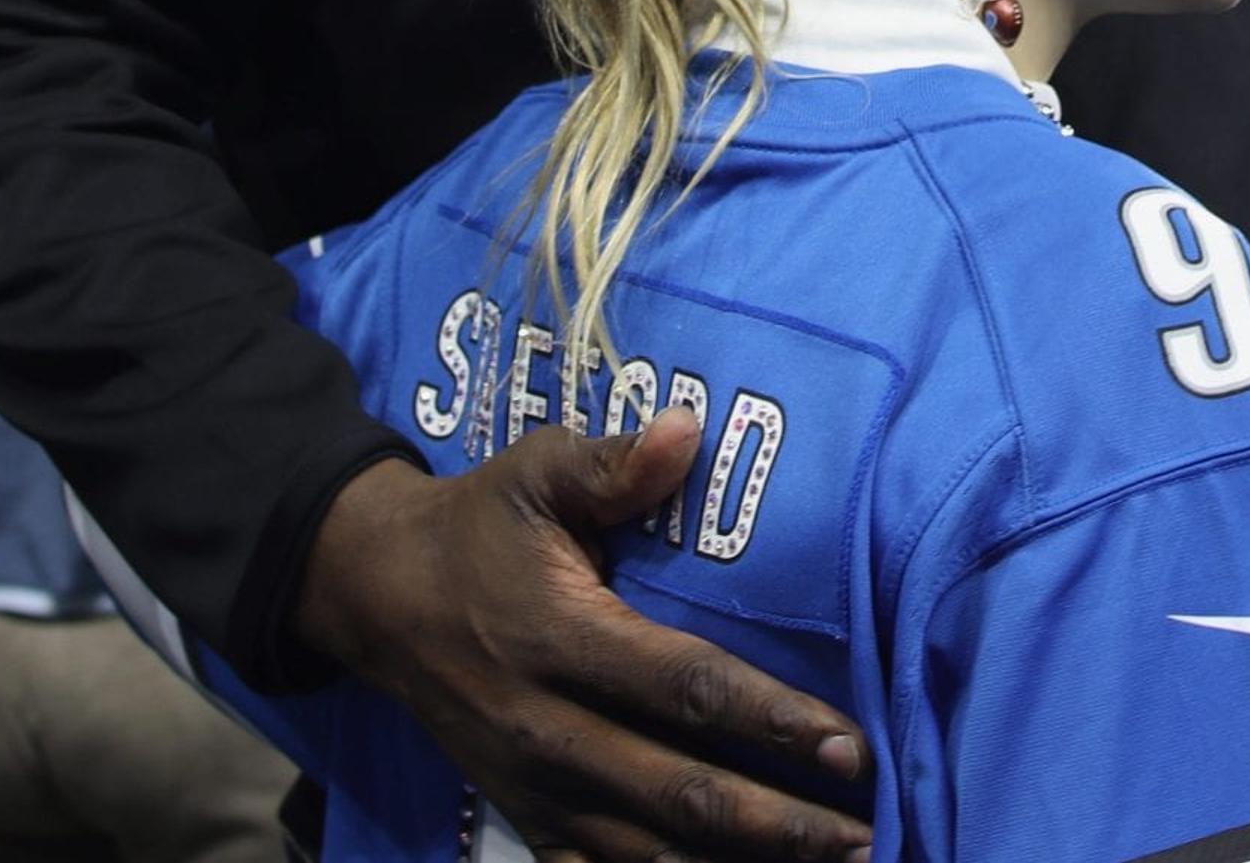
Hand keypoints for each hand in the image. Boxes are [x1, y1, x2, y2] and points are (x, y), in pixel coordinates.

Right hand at [296, 418, 870, 861]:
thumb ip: (612, 464)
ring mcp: (538, 789)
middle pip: (683, 795)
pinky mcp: (528, 821)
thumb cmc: (481, 527)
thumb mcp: (537, 475)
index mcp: (562, 641)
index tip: (850, 748)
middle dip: (782, 824)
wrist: (380, 598)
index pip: (684, 689)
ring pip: (651, 854)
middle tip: (869, 839)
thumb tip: (689, 429)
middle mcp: (550, 731)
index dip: (771, 721)